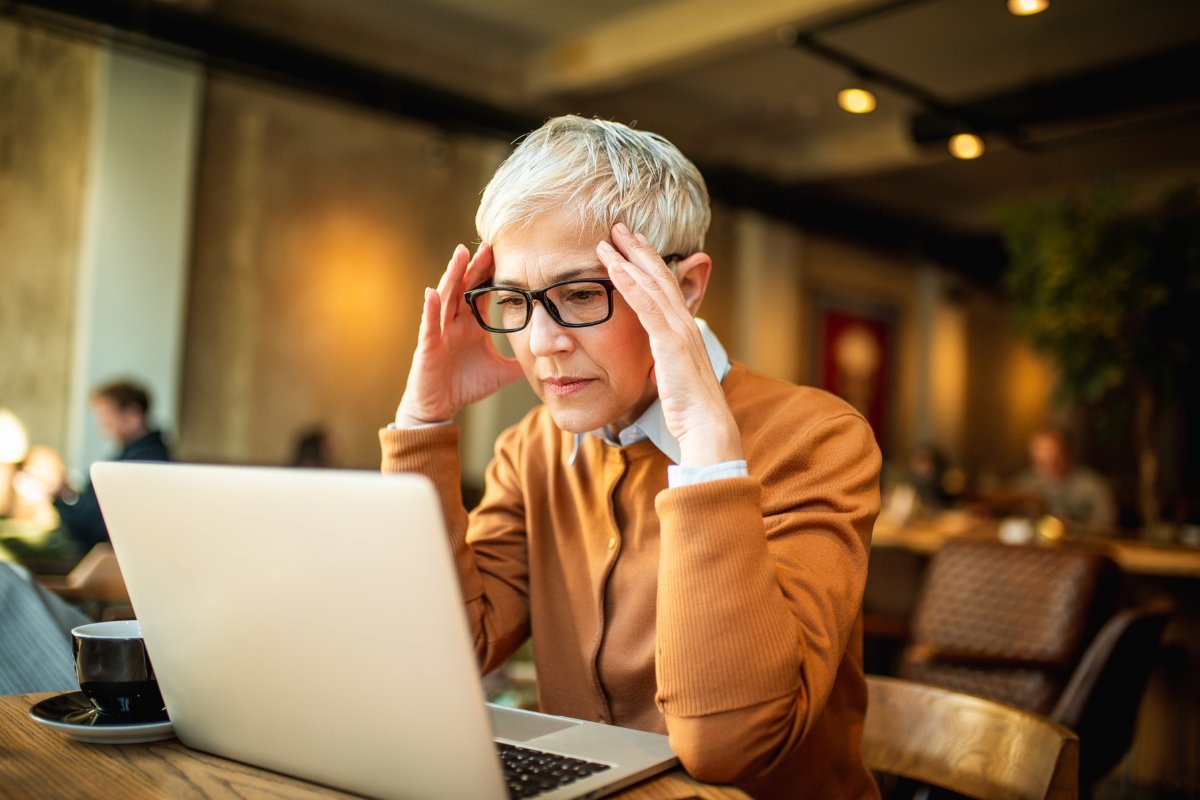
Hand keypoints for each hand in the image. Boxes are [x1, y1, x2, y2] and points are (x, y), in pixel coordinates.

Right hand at [395, 244, 524, 425]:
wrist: (441, 408)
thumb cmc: (466, 385)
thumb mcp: (501, 372)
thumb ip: (521, 362)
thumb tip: (549, 359)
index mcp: (472, 324)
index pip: (482, 291)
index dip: (491, 273)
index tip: (504, 252)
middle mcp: (455, 322)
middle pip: (465, 287)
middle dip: (475, 265)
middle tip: (489, 244)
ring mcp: (440, 332)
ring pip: (446, 298)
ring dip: (452, 275)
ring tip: (460, 254)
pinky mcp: (428, 347)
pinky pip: (429, 325)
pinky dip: (429, 309)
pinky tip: (431, 293)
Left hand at [597, 223, 742, 465]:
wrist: (706, 425)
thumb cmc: (690, 408)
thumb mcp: (674, 377)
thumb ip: (665, 362)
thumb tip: (655, 362)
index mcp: (684, 330)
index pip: (666, 287)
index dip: (649, 263)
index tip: (633, 244)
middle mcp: (684, 323)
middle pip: (659, 276)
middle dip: (638, 250)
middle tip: (619, 228)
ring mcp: (679, 331)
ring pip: (651, 285)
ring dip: (628, 260)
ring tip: (608, 240)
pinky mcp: (670, 342)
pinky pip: (647, 307)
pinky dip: (630, 284)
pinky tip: (615, 269)